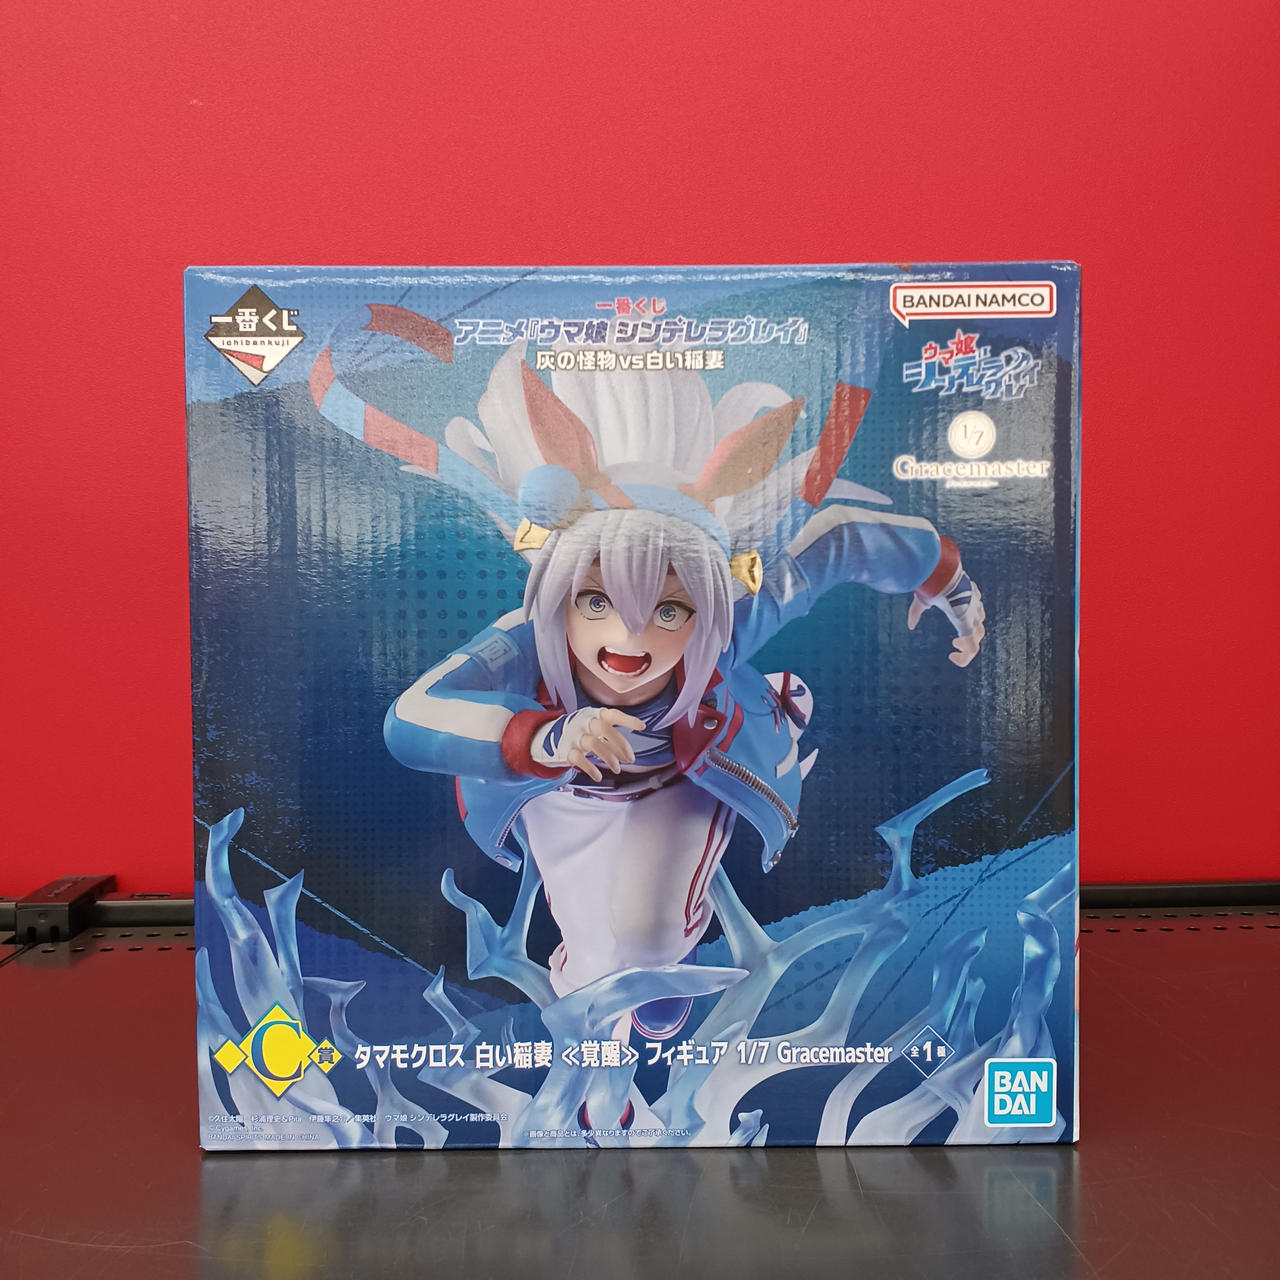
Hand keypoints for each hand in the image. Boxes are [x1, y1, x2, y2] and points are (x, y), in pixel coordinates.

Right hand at [530, 707, 646, 781]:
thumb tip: (628, 754)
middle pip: (604, 728)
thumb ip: (611, 737)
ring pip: (593, 744)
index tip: (642, 727)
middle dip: (620, 743)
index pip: (613, 714)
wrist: (550, 736)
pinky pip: (579, 759)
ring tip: (617, 769)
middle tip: (630, 759)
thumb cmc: (582, 732)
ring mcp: (574, 735)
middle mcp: (585, 723)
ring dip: (609, 758)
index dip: (628, 719)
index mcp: (595, 715)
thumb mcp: (595, 728)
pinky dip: (591, 769)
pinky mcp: (565, 749)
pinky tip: (598, 776)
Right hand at [908, 572, 985, 667]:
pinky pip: (972, 649)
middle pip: (979, 625)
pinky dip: (964, 657)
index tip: (957, 628)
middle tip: (955, 642)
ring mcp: (973, 619)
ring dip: (966, 647)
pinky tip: (952, 657)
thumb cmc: (934, 584)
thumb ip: (917, 613)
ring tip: (954, 649)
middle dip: (969, 636)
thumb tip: (910, 625)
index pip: (975, 612)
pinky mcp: (969, 628)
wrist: (944, 579)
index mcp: (966, 601)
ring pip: (978, 637)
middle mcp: (973, 610)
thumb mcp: (924, 600)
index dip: (968, 623)